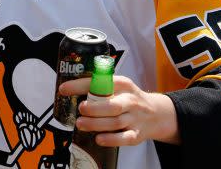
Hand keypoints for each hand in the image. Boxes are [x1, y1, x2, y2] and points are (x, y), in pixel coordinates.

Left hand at [59, 75, 179, 146]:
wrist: (156, 113)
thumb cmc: (128, 99)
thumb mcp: (117, 87)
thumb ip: (97, 88)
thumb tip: (67, 90)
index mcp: (122, 84)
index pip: (100, 82)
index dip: (80, 86)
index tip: (64, 89)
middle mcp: (130, 101)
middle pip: (113, 106)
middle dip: (94, 108)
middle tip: (80, 109)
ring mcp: (134, 118)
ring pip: (115, 123)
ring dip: (96, 124)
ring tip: (80, 124)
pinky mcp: (136, 134)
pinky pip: (124, 138)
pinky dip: (111, 139)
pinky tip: (98, 138)